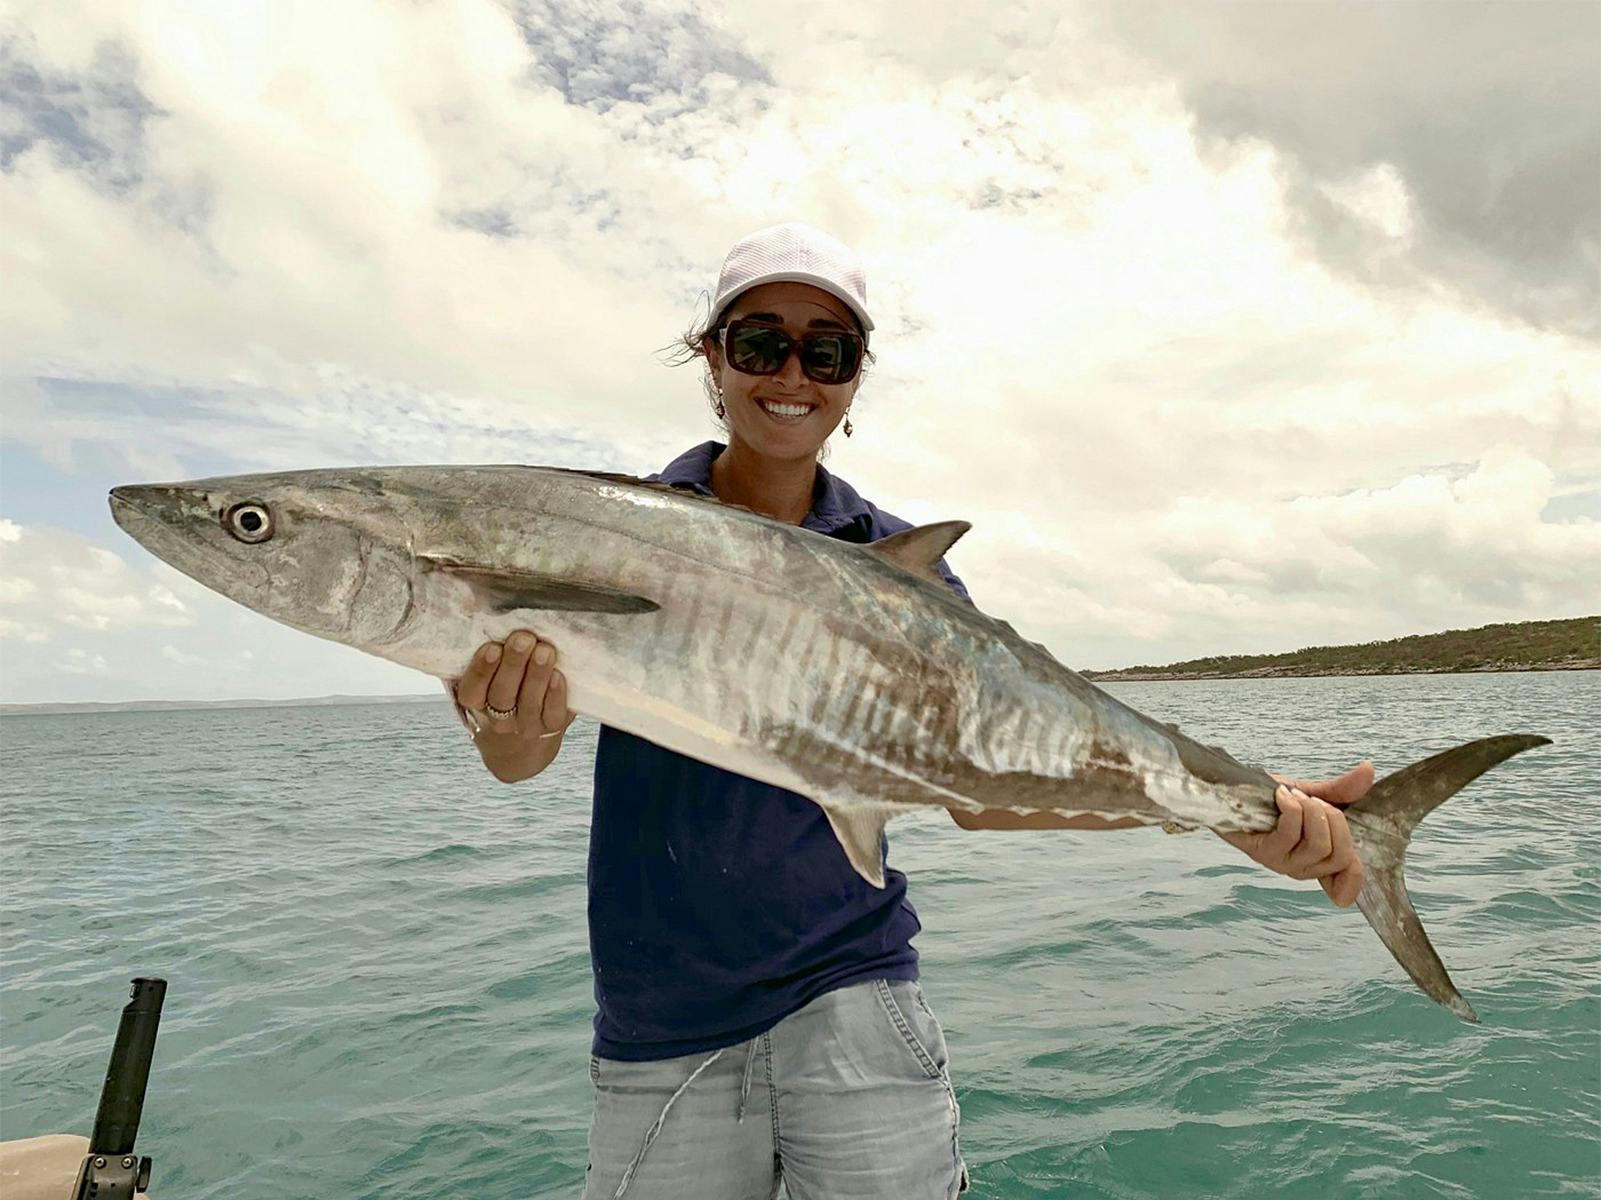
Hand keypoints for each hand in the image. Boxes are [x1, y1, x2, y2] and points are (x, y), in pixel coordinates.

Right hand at [450, 630, 574, 781]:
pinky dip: (556, 695)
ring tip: (544, 650)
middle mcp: (498, 719)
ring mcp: (525, 726)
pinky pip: (553, 714)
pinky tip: (559, 675)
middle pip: (501, 694)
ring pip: (528, 703)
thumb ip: (491, 654)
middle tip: (523, 638)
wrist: (523, 740)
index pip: (472, 690)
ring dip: (537, 675)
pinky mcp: (552, 727)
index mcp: (476, 703)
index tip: (492, 647)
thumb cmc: (505, 690)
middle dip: (513, 664)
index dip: (481, 670)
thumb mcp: (490, 676)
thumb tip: (491, 613)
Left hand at [1220, 762, 1373, 907]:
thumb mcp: (1310, 793)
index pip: (1346, 882)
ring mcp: (1283, 863)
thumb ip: (1340, 790)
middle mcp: (1304, 868)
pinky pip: (1290, 833)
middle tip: (1315, 801)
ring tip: (1296, 797)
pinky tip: (1282, 796)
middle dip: (1334, 820)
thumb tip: (1368, 770)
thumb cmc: (1271, 799)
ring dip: (1311, 812)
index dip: (1355, 878)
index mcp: (1320, 859)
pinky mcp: (1264, 853)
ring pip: (1318, 845)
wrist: (1232, 791)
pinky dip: (1291, 809)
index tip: (1354, 855)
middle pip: (1340, 855)